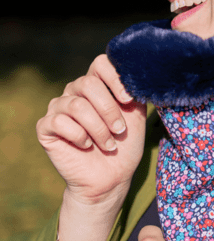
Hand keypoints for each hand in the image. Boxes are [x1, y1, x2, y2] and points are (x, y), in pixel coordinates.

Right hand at [36, 54, 146, 203]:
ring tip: (109, 144)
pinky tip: (86, 146)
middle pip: (89, 83)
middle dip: (109, 110)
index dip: (115, 78)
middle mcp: (75, 91)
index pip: (101, 63)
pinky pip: (60, 122)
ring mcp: (58, 107)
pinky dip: (80, 137)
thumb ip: (135, 91)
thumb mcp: (136, 114)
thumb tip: (141, 73)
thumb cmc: (125, 144)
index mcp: (97, 84)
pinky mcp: (45, 127)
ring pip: (77, 105)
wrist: (111, 177)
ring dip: (99, 129)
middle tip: (120, 130)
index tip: (128, 101)